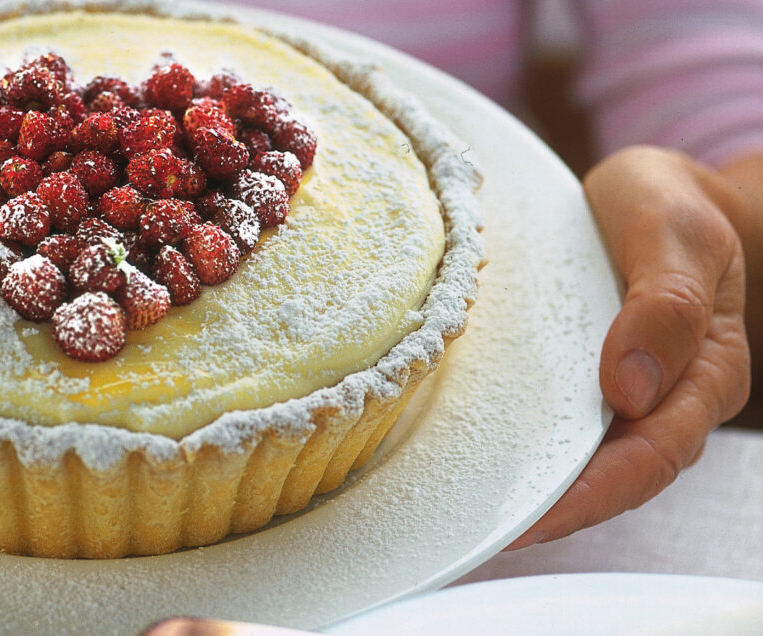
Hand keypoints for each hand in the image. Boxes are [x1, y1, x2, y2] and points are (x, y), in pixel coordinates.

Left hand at [507, 145, 750, 549]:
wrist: (660, 194)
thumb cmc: (673, 208)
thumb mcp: (677, 233)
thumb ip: (666, 303)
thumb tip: (629, 387)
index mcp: (705, 371)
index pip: (653, 456)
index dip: (595, 494)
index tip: (534, 516)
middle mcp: (667, 396)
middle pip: (617, 476)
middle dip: (555, 510)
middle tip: (483, 530)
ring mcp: (627, 392)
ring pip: (586, 458)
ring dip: (536, 487)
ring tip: (469, 510)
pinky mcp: (588, 378)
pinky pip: (561, 425)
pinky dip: (527, 447)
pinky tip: (478, 456)